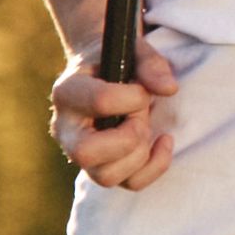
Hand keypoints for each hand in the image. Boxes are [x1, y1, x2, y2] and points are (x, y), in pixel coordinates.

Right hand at [51, 44, 182, 192]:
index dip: (133, 97)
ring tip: (145, 125)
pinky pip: (130, 183)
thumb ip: (151, 64)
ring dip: (141, 152)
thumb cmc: (118, 61)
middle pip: (86, 153)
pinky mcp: (102, 168)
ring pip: (107, 176)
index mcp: (67, 92)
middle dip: (129, 135)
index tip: (141, 88)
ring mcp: (79, 154)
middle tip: (140, 115)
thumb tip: (169, 89)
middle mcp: (65, 129)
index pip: (99, 102)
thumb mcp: (133, 51)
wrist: (104, 73)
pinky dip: (156, 166)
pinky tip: (164, 140)